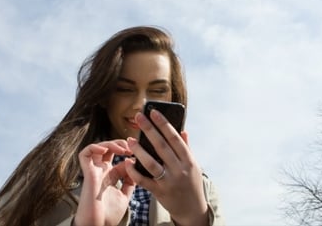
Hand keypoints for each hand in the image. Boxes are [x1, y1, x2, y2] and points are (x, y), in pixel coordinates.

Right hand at [74, 140, 134, 225]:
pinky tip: (105, 149)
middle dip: (119, 143)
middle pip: (108, 149)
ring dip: (109, 143)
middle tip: (131, 145)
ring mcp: (94, 171)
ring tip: (122, 148)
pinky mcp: (88, 174)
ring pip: (97, 148)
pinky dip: (94, 147)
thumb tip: (136, 166)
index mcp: (110, 176)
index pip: (118, 158)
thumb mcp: (125, 195)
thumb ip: (130, 181)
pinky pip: (84, 154)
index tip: (140, 154)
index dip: (129, 153)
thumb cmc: (108, 215)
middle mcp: (102, 172)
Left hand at [125, 110, 208, 225]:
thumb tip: (183, 131)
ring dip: (139, 150)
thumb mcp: (194, 166)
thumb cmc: (192, 184)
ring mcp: (169, 181)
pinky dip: (135, 171)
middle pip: (162, 146)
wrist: (193, 210)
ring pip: (151, 163)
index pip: (175, 138)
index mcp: (188, 160)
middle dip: (149, 130)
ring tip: (129, 139)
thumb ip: (187, 148)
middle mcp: (179, 170)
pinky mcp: (159, 192)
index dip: (164, 124)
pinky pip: (144, 180)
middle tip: (138, 117)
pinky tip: (127, 162)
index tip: (154, 112)